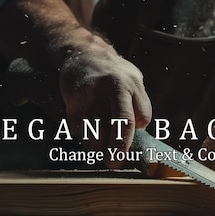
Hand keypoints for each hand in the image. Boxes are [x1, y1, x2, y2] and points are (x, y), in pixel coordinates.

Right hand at [58, 36, 151, 167]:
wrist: (82, 52)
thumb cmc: (113, 73)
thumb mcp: (134, 81)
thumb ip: (140, 104)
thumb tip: (140, 129)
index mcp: (131, 84)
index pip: (140, 117)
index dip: (136, 132)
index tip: (130, 144)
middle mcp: (113, 86)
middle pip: (121, 123)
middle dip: (118, 148)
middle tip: (114, 163)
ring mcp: (92, 91)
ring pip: (97, 128)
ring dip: (98, 145)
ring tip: (100, 149)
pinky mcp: (73, 97)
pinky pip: (78, 126)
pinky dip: (83, 136)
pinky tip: (87, 136)